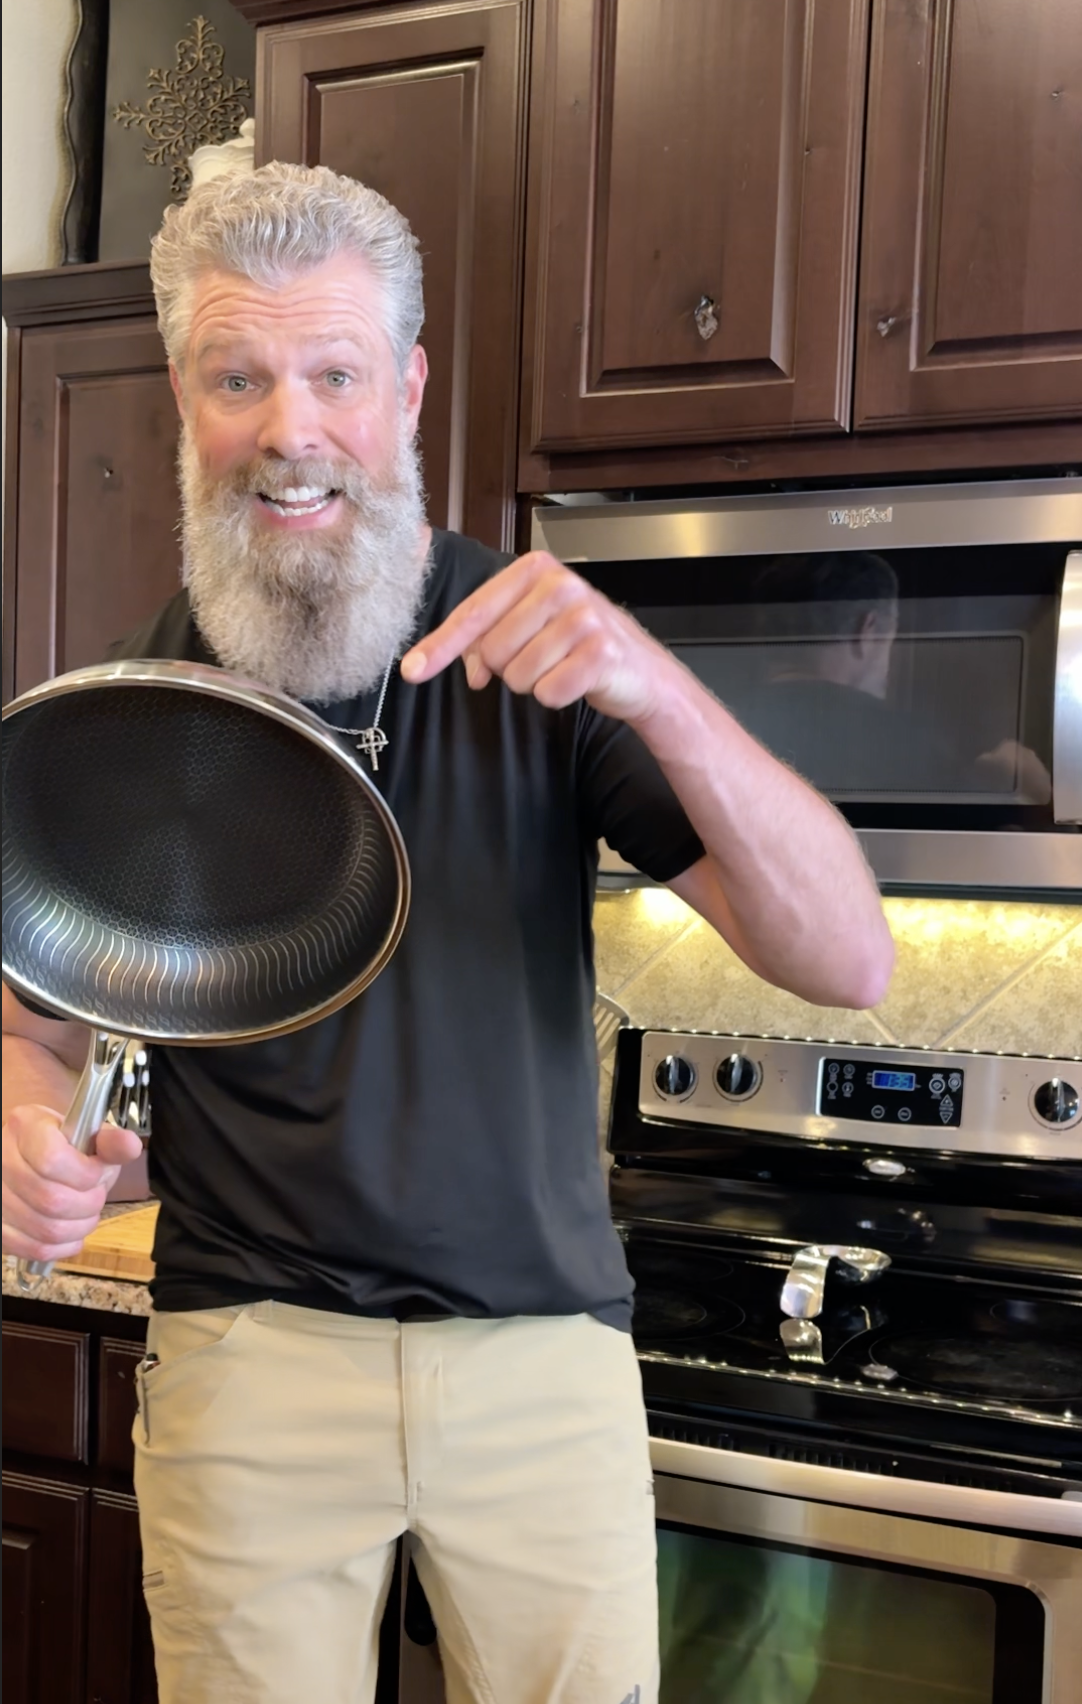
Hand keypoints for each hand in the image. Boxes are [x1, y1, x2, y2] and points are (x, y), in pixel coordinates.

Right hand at [2, 1106, 143, 1262]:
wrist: (30, 1159)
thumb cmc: (63, 1146)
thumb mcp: (87, 1134)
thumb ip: (109, 1142)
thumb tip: (129, 1145)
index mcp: (25, 1127)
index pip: (52, 1160)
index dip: (86, 1174)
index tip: (99, 1173)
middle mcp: (2, 1160)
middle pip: (52, 1200)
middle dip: (89, 1203)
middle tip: (96, 1194)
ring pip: (47, 1230)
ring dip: (80, 1227)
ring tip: (87, 1212)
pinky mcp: (0, 1228)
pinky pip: (37, 1249)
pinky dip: (65, 1246)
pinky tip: (73, 1231)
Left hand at [400, 551, 674, 724]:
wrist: (640, 671)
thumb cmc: (580, 645)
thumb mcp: (531, 627)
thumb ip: (488, 639)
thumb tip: (468, 669)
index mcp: (535, 570)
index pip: (473, 613)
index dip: (440, 647)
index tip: (412, 671)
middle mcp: (560, 585)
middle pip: (492, 651)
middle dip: (508, 669)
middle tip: (541, 659)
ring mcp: (583, 617)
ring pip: (518, 675)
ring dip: (534, 683)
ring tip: (562, 668)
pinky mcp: (601, 652)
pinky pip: (548, 692)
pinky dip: (557, 697)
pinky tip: (577, 682)